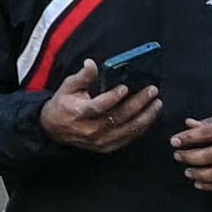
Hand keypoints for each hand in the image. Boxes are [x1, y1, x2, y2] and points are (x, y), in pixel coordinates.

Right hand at [38, 72, 166, 154]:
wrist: (54, 130)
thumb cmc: (63, 104)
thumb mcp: (68, 87)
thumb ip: (82, 76)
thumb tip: (91, 63)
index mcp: (78, 113)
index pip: (98, 106)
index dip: (112, 97)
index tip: (125, 87)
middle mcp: (90, 130)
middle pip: (118, 118)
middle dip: (138, 103)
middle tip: (152, 91)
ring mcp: (99, 141)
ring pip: (127, 130)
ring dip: (145, 117)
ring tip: (157, 104)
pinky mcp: (106, 147)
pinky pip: (128, 138)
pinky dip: (141, 128)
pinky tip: (149, 118)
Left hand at [171, 107, 211, 191]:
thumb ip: (211, 122)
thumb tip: (189, 124)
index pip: (206, 134)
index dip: (187, 138)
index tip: (174, 141)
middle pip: (209, 155)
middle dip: (189, 157)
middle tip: (177, 156)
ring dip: (198, 174)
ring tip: (187, 171)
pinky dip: (211, 186)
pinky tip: (199, 183)